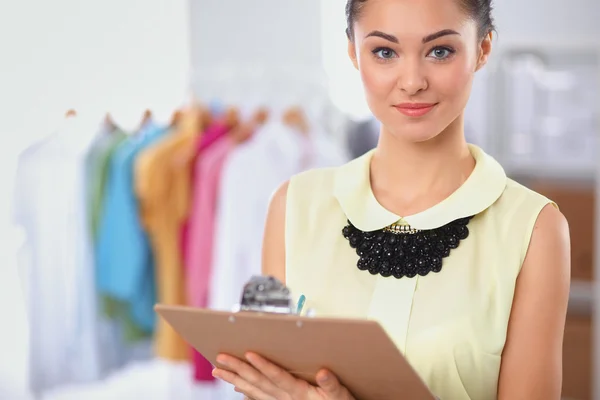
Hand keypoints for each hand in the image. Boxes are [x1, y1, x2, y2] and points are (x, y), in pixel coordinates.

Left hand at [212, 352, 355, 399]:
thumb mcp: (341, 395)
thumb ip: (332, 385)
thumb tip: (322, 373)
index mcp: (299, 394)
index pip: (277, 377)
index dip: (263, 365)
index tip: (249, 354)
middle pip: (258, 383)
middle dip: (238, 370)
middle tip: (221, 359)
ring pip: (253, 391)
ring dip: (235, 380)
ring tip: (219, 371)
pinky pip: (259, 399)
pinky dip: (246, 392)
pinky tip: (238, 387)